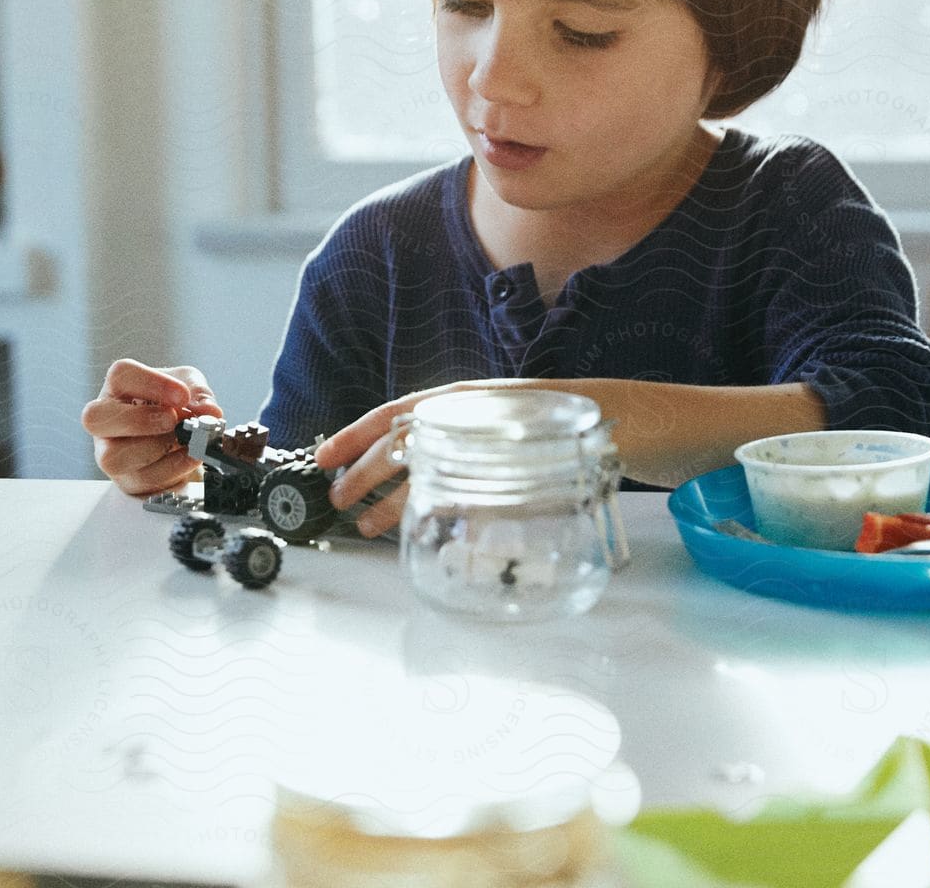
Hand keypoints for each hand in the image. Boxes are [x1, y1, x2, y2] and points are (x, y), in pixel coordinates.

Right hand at [81, 359, 222, 497]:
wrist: (182, 442)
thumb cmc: (176, 407)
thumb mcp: (191, 389)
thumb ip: (200, 395)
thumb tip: (209, 411)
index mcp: (119, 388)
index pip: (121, 376)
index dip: (152, 384)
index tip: (182, 395)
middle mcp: (105, 420)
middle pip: (95, 418)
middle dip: (139, 420)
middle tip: (173, 420)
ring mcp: (110, 453)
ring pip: (114, 457)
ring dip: (156, 448)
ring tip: (185, 441)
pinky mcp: (127, 481)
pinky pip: (141, 480)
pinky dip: (172, 468)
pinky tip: (190, 457)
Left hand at [314, 379, 525, 537]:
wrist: (608, 422)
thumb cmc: (544, 421)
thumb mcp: (489, 415)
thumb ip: (453, 431)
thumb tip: (409, 461)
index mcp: (457, 398)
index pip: (391, 414)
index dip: (351, 436)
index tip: (321, 457)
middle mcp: (465, 420)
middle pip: (394, 448)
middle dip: (359, 478)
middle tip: (337, 499)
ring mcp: (483, 453)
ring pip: (416, 479)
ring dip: (384, 506)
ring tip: (363, 526)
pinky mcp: (503, 487)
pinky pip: (454, 507)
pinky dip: (431, 520)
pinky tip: (417, 531)